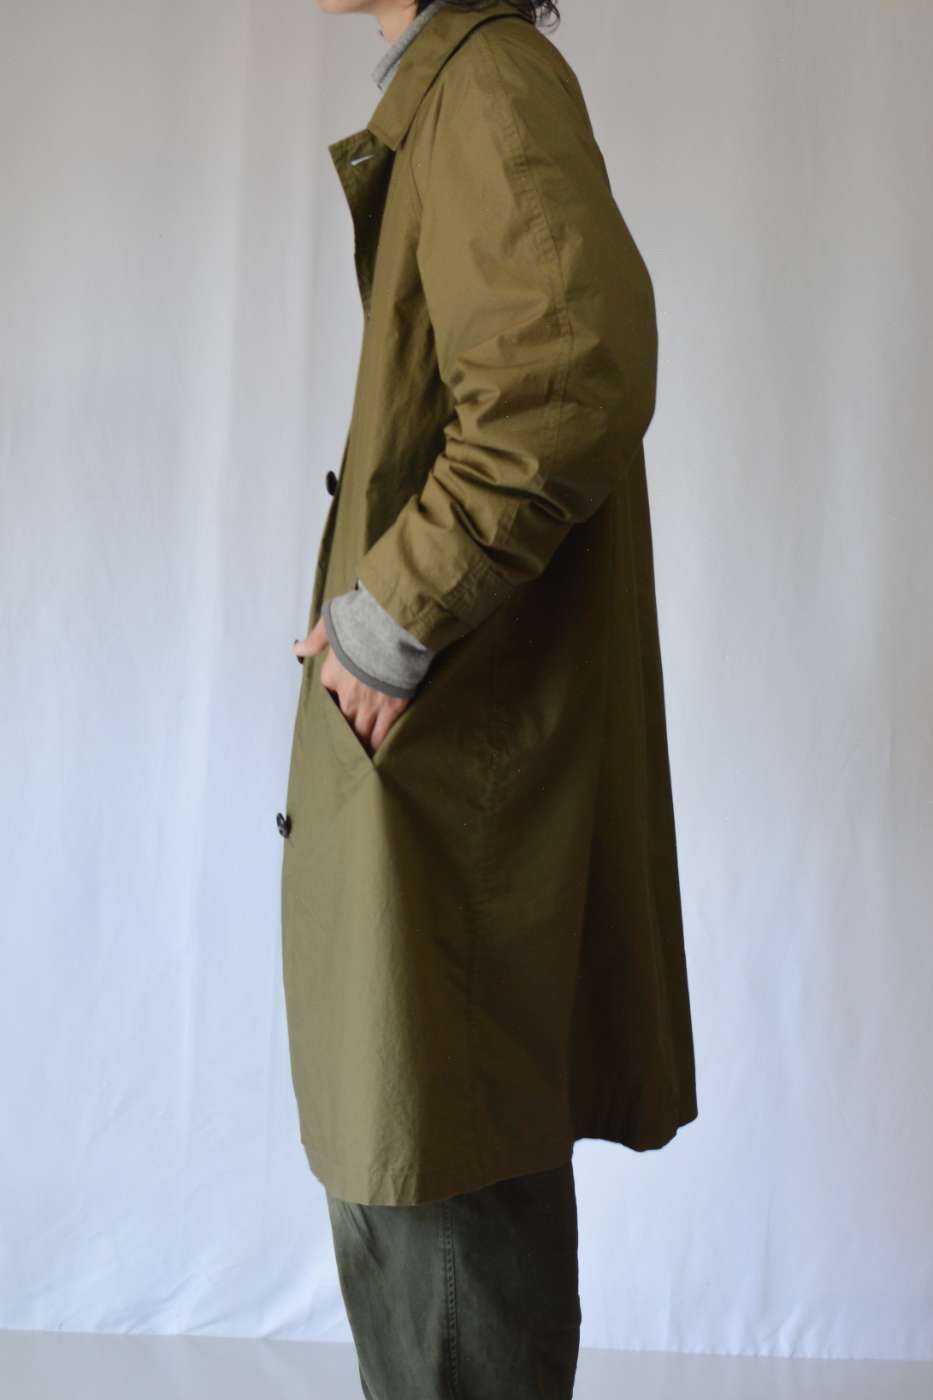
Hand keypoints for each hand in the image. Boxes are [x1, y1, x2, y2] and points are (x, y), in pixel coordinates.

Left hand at [293, 616, 410, 757]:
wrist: (392, 627)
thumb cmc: (360, 623)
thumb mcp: (330, 624)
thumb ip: (314, 640)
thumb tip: (296, 649)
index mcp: (331, 676)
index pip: (328, 696)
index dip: (334, 702)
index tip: (338, 707)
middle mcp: (348, 697)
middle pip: (344, 724)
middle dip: (345, 736)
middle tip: (345, 749)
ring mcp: (371, 706)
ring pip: (364, 733)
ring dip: (362, 745)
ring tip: (362, 757)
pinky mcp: (393, 708)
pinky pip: (384, 733)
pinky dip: (380, 744)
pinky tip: (379, 754)